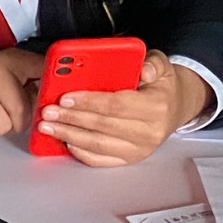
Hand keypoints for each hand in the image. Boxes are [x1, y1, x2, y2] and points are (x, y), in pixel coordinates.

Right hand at [0, 48, 44, 139]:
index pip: (41, 76)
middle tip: (10, 111)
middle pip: (21, 112)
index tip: (52, 105)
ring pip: (1, 127)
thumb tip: (69, 90)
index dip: (47, 97)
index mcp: (12, 59)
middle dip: (19, 119)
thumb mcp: (19, 73)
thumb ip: (42, 80)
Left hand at [35, 50, 211, 167]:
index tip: (66, 97)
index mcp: (156, 107)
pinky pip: (101, 160)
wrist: (175, 107)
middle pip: (103, 127)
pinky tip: (65, 140)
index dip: (90, 102)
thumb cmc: (161, 85)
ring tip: (48, 126)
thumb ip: (152, 63)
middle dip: (72, 119)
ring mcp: (139, 150)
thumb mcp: (161, 66)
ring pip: (98, 145)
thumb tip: (143, 70)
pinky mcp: (130, 159)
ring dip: (69, 135)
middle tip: (48, 111)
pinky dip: (80, 152)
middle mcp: (148, 133)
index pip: (117, 105)